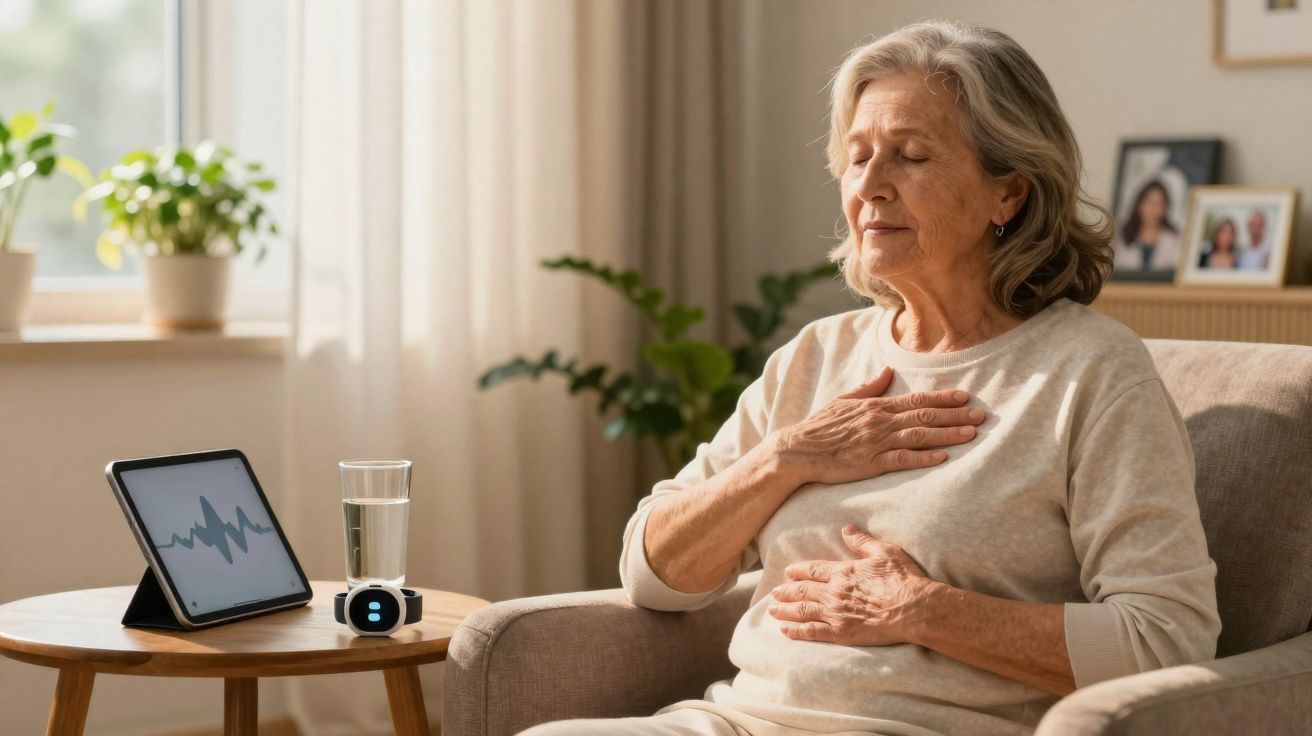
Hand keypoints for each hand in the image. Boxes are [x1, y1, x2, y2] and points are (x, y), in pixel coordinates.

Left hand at [767, 524, 939, 646]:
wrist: (913, 608)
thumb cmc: (903, 579)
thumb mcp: (884, 552)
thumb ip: (862, 541)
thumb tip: (846, 529)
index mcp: (843, 571)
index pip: (813, 570)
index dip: (799, 571)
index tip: (788, 572)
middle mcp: (834, 591)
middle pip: (802, 590)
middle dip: (786, 591)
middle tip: (774, 592)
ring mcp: (835, 613)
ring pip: (802, 610)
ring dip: (785, 610)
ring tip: (773, 610)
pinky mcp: (840, 633)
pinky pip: (811, 632)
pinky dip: (796, 631)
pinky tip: (785, 631)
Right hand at [774, 365, 984, 485]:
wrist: (797, 450)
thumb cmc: (819, 427)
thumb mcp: (843, 400)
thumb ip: (868, 387)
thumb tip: (886, 371)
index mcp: (876, 406)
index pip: (916, 399)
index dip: (942, 397)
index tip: (965, 396)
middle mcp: (880, 421)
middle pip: (924, 415)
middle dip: (955, 415)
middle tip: (982, 414)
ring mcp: (876, 442)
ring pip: (919, 435)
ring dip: (947, 434)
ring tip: (972, 433)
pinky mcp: (870, 463)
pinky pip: (901, 460)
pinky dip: (923, 458)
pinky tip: (942, 458)